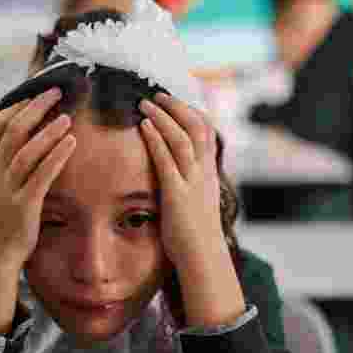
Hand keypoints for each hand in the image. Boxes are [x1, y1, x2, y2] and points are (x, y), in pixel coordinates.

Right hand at [0, 88, 76, 270]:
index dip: (13, 106)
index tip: (32, 94)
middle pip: (10, 131)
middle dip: (33, 108)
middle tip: (54, 93)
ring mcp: (6, 189)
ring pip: (25, 152)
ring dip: (47, 131)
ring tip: (66, 117)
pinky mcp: (23, 206)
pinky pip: (41, 176)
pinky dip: (56, 157)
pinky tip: (71, 143)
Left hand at [139, 93, 245, 327]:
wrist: (203, 258)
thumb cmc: (196, 236)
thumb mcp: (196, 204)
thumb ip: (188, 187)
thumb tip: (175, 179)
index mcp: (209, 173)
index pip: (206, 132)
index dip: (191, 112)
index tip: (174, 101)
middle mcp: (204, 173)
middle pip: (197, 127)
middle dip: (177, 107)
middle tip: (157, 94)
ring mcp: (193, 182)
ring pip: (182, 138)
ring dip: (163, 117)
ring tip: (145, 103)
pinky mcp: (178, 194)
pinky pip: (167, 159)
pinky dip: (156, 139)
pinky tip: (144, 125)